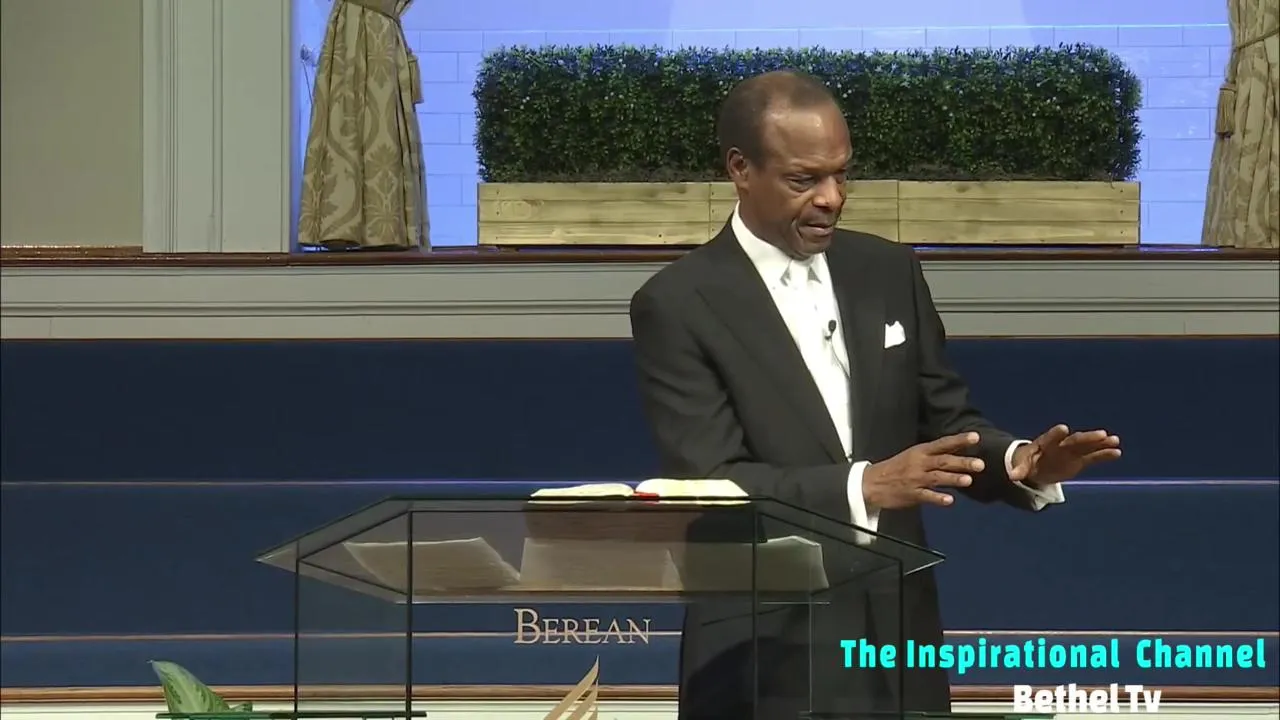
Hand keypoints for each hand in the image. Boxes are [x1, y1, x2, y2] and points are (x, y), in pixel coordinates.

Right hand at [863, 432, 984, 508]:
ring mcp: (915, 479)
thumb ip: (934, 455)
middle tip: (980, 464)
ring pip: (937, 478)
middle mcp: (919, 464)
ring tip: (969, 480)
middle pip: (943, 461)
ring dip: (953, 478)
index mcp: (920, 452)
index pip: (943, 444)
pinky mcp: (912, 494)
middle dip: (962, 462)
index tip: (976, 437)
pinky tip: (950, 501)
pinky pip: (926, 496)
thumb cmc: (895, 468)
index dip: (960, 440)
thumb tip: (957, 452)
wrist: (871, 483)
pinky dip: (938, 498)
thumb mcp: (913, 456)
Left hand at [1009, 424, 1121, 486]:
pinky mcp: (1080, 460)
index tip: (1064, 428)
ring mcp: (1072, 451)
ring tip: (1114, 439)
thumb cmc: (1029, 463)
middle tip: (1101, 434)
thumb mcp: (1023, 467)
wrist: (1037, 466)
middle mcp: (1061, 445)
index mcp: (1045, 444)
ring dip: (1100, 443)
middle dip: (1087, 438)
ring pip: (1087, 446)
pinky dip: (1104, 454)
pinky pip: (1093, 457)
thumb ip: (1020, 470)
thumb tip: (1012, 476)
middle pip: (1074, 440)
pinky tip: (1117, 452)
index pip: (1051, 437)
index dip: (1056, 434)